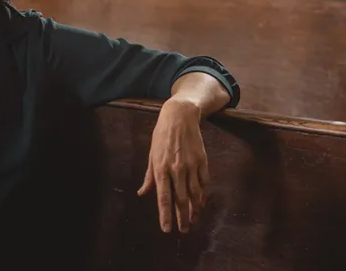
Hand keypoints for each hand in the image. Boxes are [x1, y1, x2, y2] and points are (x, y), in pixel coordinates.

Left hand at [138, 99, 208, 233]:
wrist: (180, 115)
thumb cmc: (162, 135)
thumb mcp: (151, 154)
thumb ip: (149, 176)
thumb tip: (142, 193)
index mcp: (161, 168)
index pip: (164, 198)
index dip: (165, 215)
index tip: (167, 230)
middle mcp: (176, 169)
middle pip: (180, 199)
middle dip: (182, 218)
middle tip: (184, 231)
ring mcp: (191, 165)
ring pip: (194, 193)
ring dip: (194, 209)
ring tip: (194, 220)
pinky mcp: (202, 159)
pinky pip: (204, 181)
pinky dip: (203, 194)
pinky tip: (201, 203)